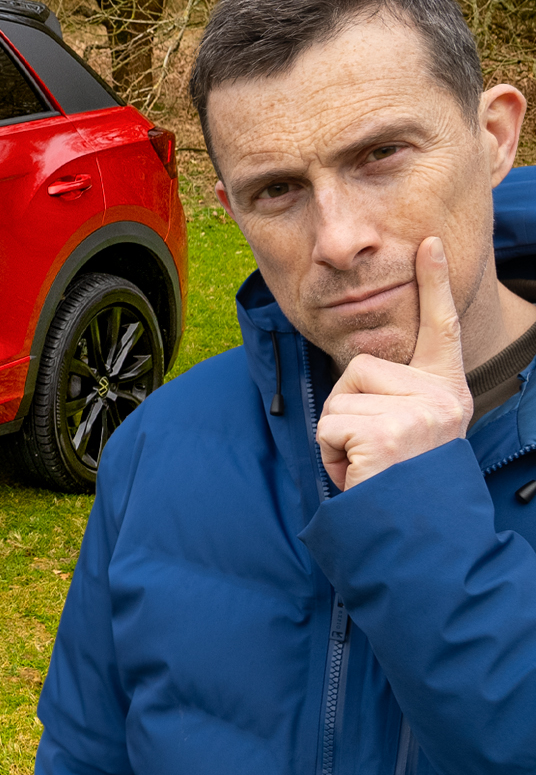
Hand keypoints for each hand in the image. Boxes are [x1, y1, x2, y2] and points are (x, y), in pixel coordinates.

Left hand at [316, 237, 472, 489]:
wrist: (419, 531)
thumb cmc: (404, 481)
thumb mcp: (410, 430)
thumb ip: (393, 397)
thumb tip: (358, 375)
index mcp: (445, 389)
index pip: (441, 328)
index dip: (434, 284)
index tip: (427, 243)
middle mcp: (438, 395)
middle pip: (358, 369)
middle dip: (348, 412)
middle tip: (374, 450)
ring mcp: (415, 413)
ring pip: (339, 400)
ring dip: (338, 438)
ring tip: (369, 464)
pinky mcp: (386, 431)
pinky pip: (329, 426)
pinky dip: (331, 456)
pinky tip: (361, 474)